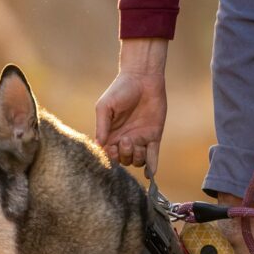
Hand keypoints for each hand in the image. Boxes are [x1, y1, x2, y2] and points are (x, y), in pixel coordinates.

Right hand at [95, 38, 168, 175]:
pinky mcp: (153, 136)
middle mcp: (124, 140)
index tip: (112, 148)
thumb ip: (102, 125)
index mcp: (111, 134)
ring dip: (136, 158)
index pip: (109, 154)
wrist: (142, 78)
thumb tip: (99, 145)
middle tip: (126, 139)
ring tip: (136, 143)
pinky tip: (151, 175)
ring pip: (137, 161)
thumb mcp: (105, 106)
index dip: (111, 156)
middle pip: (124, 160)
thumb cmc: (120, 89)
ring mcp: (140, 139)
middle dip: (124, 155)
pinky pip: (152, 157)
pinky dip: (152, 167)